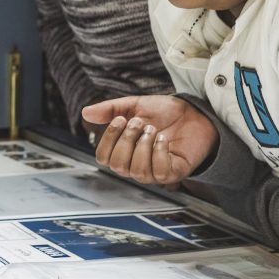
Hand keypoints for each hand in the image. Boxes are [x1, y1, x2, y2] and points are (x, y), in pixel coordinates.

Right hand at [81, 95, 218, 185]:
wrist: (193, 112)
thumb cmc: (163, 113)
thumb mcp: (134, 106)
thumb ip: (110, 110)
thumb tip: (85, 113)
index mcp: (123, 151)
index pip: (103, 158)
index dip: (109, 139)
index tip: (120, 119)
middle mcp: (135, 165)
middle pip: (117, 165)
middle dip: (127, 140)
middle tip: (140, 122)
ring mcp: (154, 172)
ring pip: (136, 171)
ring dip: (143, 145)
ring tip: (152, 129)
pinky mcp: (172, 173)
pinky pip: (158, 172)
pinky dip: (159, 152)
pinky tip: (163, 139)